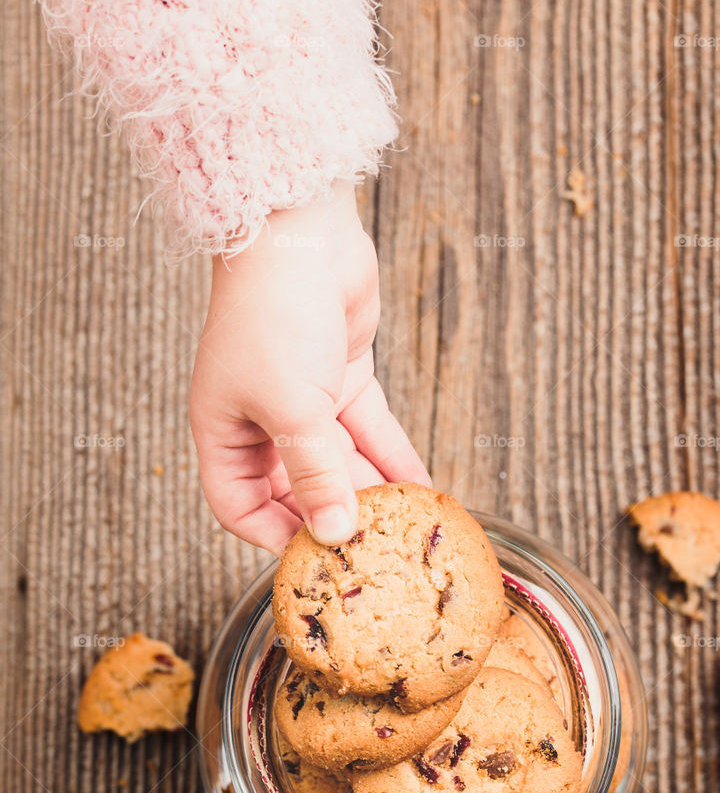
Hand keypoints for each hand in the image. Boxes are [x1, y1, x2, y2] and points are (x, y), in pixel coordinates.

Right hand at [189, 182, 429, 550]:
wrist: (300, 231)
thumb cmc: (273, 315)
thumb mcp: (292, 409)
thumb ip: (316, 476)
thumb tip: (335, 534)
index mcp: (223, 430)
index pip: (239, 505)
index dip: (272, 536)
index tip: (316, 560)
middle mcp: (260, 419)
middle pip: (297, 488)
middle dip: (334, 515)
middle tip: (374, 547)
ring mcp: (305, 398)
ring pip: (341, 461)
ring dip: (372, 489)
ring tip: (406, 523)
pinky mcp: (343, 377)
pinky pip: (370, 430)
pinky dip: (394, 456)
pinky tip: (422, 485)